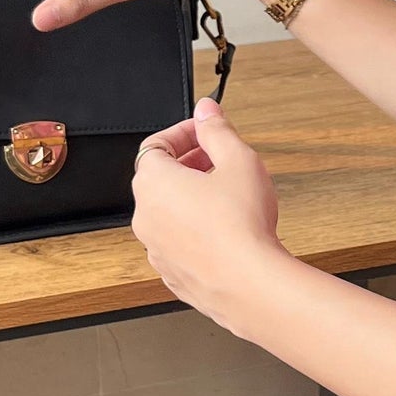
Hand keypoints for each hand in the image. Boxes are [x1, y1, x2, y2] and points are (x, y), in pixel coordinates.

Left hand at [130, 96, 287, 333]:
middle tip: (219, 160)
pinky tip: (225, 230)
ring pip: (168, 213)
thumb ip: (217, 130)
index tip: (206, 131)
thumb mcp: (238, 160)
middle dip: (189, 164)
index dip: (183, 134)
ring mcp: (156, 249)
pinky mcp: (172, 274)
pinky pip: (178, 242)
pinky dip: (194, 230)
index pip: (155, 145)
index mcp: (153, 183)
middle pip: (159, 178)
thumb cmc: (242, 225)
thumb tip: (206, 111)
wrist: (250, 285)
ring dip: (191, 198)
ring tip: (227, 196)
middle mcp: (146, 216)